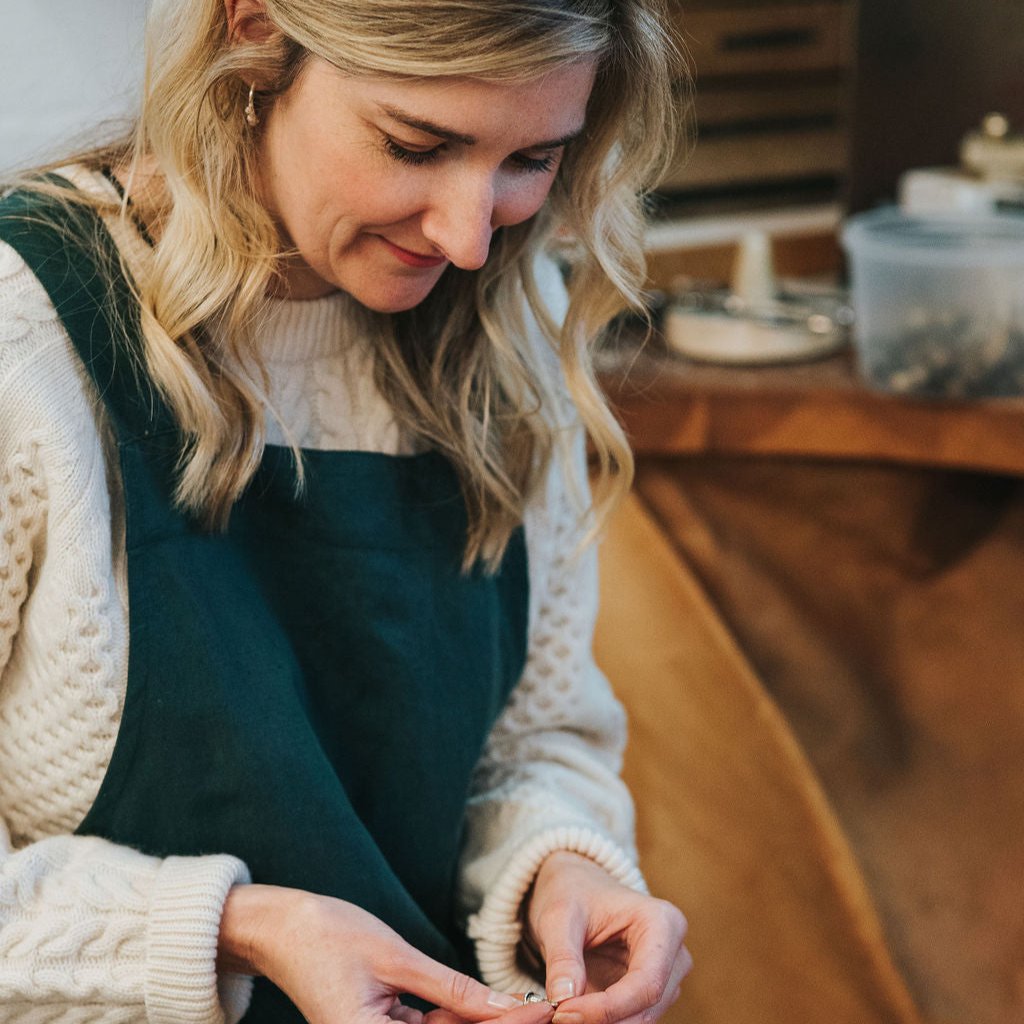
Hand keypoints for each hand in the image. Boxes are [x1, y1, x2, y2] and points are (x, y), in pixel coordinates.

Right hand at [218, 883, 538, 1023]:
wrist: (280, 927)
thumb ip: (452, 990)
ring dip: (480, 1021)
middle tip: (542, 1012)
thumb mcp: (397, 958)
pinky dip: (456, 1016)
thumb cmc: (329, 935)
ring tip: (528, 1008)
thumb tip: (504, 1007)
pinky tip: (492, 1006)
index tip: (540, 1016)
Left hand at [524, 852, 691, 1023]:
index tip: (563, 1012)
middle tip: (557, 1016)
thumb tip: (563, 999)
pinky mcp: (647, 994)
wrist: (576, 889)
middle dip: (602, 1020)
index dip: (607, 1008)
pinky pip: (628, 1020)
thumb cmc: (573, 893)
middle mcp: (674, 954)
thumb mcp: (560, 916)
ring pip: (640, 1020)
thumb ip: (563, 957)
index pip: (646, 983)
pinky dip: (600, 1022)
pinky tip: (573, 1013)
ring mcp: (665, 978)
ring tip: (560, 1012)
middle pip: (646, 1007)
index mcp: (663, 923)